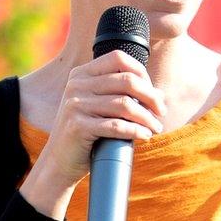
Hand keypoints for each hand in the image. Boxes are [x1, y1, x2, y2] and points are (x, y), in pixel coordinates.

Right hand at [20, 50, 165, 218]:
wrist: (59, 161)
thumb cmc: (86, 133)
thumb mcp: (103, 108)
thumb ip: (126, 96)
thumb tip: (160, 93)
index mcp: (82, 74)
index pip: (118, 58)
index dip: (142, 72)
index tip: (154, 93)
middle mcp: (77, 85)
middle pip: (127, 80)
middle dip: (151, 97)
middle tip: (161, 112)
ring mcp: (75, 104)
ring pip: (125, 104)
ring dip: (147, 117)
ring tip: (156, 127)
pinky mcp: (78, 126)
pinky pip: (116, 126)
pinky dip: (136, 130)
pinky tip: (145, 135)